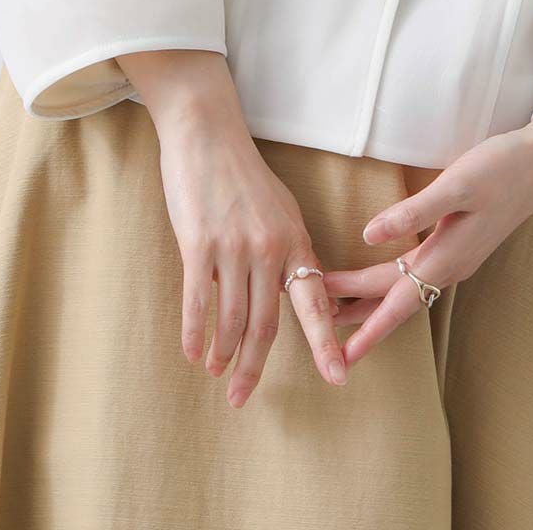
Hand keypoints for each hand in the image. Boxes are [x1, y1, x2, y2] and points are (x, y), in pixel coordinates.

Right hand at [118, 49, 348, 407]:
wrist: (207, 135)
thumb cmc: (242, 175)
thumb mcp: (279, 211)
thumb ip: (286, 252)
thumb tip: (291, 293)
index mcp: (295, 241)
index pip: (314, 302)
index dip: (325, 343)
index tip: (339, 377)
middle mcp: (270, 248)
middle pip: (265, 325)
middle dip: (254, 367)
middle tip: (241, 398)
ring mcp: (234, 247)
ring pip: (231, 320)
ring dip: (222, 354)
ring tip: (216, 372)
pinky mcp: (199, 244)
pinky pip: (198, 302)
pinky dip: (195, 334)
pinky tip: (193, 353)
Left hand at [319, 112, 532, 368]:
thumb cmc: (502, 168)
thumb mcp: (457, 185)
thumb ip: (413, 211)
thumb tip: (367, 235)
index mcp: (446, 257)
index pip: (394, 302)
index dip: (365, 328)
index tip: (337, 353)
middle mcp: (450, 265)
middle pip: (393, 296)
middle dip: (355, 311)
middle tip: (315, 320)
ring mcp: (458, 256)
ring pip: (406, 287)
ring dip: (372, 298)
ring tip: (338, 306)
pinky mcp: (462, 242)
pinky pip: (418, 274)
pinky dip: (393, 280)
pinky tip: (385, 275)